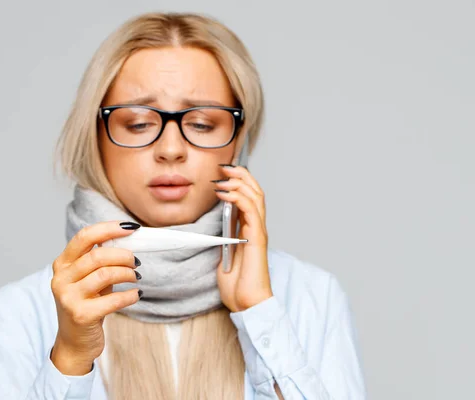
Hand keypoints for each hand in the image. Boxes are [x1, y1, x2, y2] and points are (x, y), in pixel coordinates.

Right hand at [50, 221, 142, 374]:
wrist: (74, 343)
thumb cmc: (86, 305)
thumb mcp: (89, 278)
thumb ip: (100, 259)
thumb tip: (126, 238)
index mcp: (62, 264)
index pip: (85, 236)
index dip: (109, 229)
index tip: (131, 228)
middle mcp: (61, 278)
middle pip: (98, 255)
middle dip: (123, 255)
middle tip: (136, 262)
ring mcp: (68, 297)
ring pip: (105, 274)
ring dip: (127, 273)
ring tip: (136, 277)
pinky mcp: (81, 315)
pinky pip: (113, 299)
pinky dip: (130, 295)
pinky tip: (137, 294)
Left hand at [213, 165, 272, 311]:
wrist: (247, 303)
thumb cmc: (237, 285)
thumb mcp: (224, 256)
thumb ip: (224, 239)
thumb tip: (216, 227)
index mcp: (249, 230)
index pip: (248, 197)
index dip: (238, 182)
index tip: (222, 174)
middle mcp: (256, 227)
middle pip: (255, 191)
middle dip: (240, 175)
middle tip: (224, 167)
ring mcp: (258, 232)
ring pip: (256, 196)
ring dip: (239, 182)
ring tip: (224, 176)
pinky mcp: (257, 238)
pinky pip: (251, 211)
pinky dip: (238, 198)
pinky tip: (225, 194)